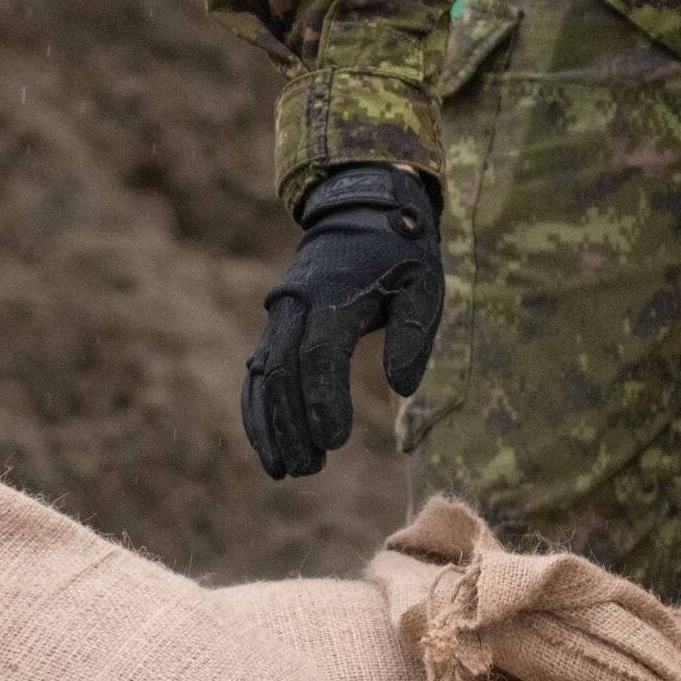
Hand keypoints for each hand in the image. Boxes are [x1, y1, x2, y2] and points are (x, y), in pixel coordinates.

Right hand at [241, 165, 444, 479]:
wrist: (361, 210)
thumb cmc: (401, 252)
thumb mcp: (423, 284)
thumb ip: (413, 333)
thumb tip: (403, 384)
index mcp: (334, 294)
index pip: (319, 353)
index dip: (322, 398)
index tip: (334, 442)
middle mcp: (296, 304)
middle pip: (283, 371)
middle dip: (292, 423)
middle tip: (308, 470)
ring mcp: (280, 314)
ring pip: (262, 374)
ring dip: (269, 424)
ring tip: (286, 470)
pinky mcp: (277, 325)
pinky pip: (257, 371)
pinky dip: (257, 409)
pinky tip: (269, 448)